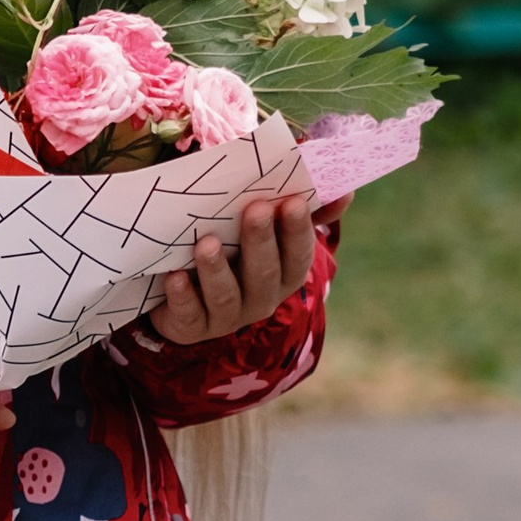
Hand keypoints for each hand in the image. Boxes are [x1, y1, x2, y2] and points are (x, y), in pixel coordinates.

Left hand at [144, 190, 314, 348]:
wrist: (186, 291)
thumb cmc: (232, 248)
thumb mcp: (265, 228)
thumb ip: (303, 208)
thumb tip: (345, 193)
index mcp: (284, 273)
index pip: (299, 255)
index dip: (298, 230)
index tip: (293, 201)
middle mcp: (261, 299)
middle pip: (264, 274)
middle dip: (261, 241)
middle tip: (256, 209)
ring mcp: (227, 316)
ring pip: (226, 296)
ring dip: (217, 270)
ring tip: (206, 243)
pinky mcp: (192, 326)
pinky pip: (190, 315)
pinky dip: (183, 295)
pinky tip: (175, 276)